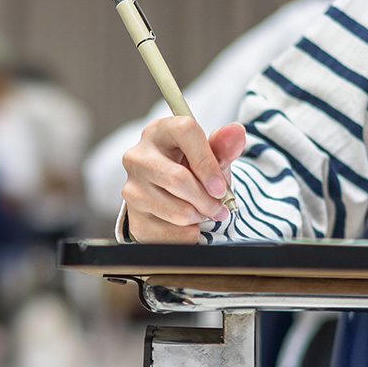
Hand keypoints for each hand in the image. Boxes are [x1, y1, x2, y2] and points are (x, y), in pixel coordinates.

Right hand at [121, 117, 245, 243]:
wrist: (174, 197)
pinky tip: (188, 224)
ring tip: (202, 211)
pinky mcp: (133, 218)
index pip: (184, 132)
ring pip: (177, 211)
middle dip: (207, 199)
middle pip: (177, 179)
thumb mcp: (213, 156)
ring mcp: (131, 188)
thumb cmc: (194, 169)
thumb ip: (226, 145)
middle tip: (219, 207)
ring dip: (199, 217)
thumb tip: (236, 131)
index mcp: (159, 131)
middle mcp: (138, 156)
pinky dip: (188, 235)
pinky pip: (169, 235)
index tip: (220, 187)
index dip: (207, 161)